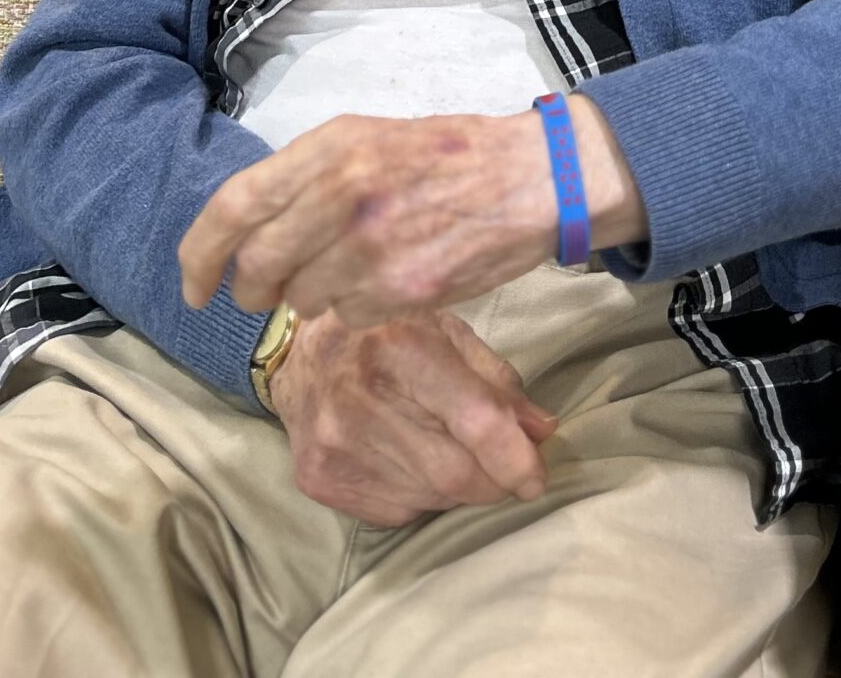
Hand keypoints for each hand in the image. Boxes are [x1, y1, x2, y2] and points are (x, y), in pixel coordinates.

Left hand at [178, 102, 646, 331]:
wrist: (531, 177)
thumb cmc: (446, 156)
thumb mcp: (369, 140)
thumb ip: (307, 177)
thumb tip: (248, 231)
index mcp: (329, 146)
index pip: (233, 207)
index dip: (199, 255)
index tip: (194, 287)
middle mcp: (341, 191)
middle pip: (257, 267)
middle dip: (251, 290)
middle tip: (266, 293)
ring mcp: (370, 244)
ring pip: (300, 299)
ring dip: (309, 298)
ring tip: (346, 273)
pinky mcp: (401, 289)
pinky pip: (345, 318)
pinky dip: (353, 310)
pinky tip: (384, 283)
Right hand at [271, 306, 556, 524]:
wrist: (297, 353)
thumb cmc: (386, 333)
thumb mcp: (446, 330)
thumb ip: (496, 380)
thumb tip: (543, 430)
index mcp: (401, 344)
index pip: (474, 418)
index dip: (515, 456)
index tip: (536, 477)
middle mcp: (361, 397)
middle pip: (453, 471)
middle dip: (494, 482)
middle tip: (510, 474)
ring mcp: (334, 443)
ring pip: (428, 497)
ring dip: (460, 489)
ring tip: (459, 458)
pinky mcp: (318, 478)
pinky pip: (395, 511)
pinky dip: (422, 496)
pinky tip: (416, 464)